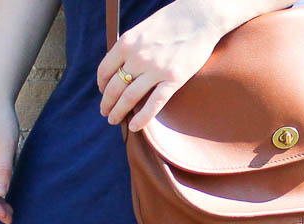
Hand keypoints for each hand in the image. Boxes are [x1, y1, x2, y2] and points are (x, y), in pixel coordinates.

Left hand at [95, 0, 224, 131]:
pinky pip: (154, 104)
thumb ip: (131, 47)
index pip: (105, 70)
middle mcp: (138, 57)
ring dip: (118, 112)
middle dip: (107, 103)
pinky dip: (142, 118)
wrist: (201, 16)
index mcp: (127, 42)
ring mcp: (156, 69)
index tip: (103, 91)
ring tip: (113, 120)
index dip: (101, 84)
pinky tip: (135, 127)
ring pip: (129, 98)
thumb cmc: (173, 20)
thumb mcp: (144, 29)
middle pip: (114, 87)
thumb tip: (120, 66)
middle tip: (105, 112)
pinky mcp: (174, 79)